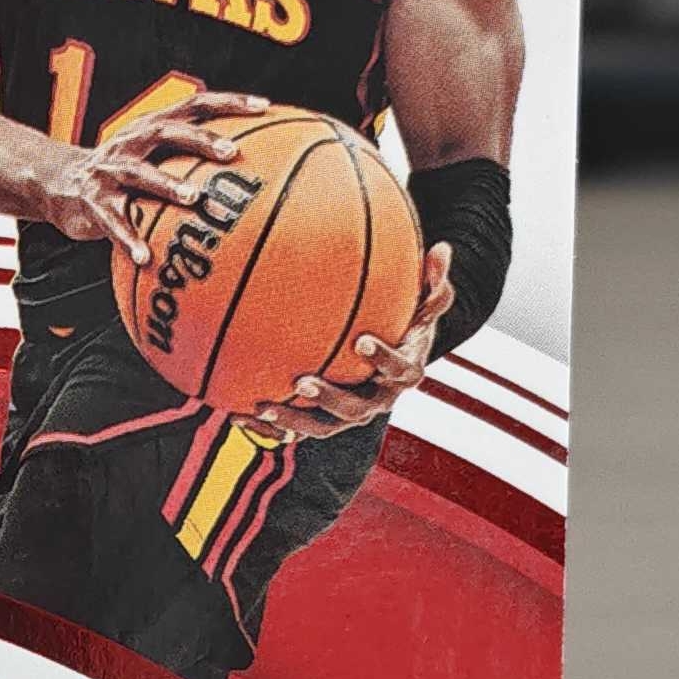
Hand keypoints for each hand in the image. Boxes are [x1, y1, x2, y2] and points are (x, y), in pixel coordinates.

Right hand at [31, 92, 269, 264]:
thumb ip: (190, 158)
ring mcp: (110, 171)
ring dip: (167, 185)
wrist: (60, 184)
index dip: (228, 103)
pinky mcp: (92, 201)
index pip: (194, 105)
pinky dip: (128, 239)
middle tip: (231, 152)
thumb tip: (249, 173)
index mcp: (151, 126)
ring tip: (193, 198)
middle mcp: (131, 143)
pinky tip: (144, 258)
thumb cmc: (123, 173)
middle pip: (167, 132)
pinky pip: (113, 221)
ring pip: (140, 174)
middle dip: (200, 139)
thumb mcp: (153, 156)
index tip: (264, 106)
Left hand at [250, 242, 454, 440]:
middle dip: (329, 398)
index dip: (382, 358)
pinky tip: (236, 416)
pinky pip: (296, 431)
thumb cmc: (406, 323)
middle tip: (302, 381)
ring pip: (322, 428)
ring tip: (262, 406)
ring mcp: (350, 415)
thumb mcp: (423, 303)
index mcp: (404, 373)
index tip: (361, 341)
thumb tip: (442, 248)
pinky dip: (268, 429)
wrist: (392, 360)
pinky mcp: (324, 422)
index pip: (398, 370)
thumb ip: (433, 281)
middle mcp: (378, 400)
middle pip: (355, 409)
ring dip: (293, 422)